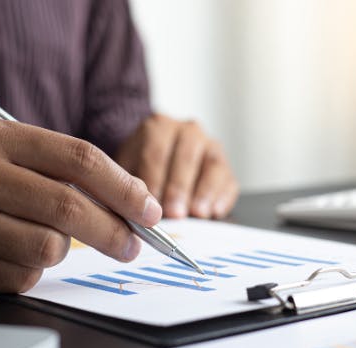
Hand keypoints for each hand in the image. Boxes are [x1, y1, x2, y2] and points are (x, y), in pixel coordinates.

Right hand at [0, 119, 160, 294]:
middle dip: (113, 232)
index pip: (79, 158)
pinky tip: (7, 254)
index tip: (150, 211)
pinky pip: (18, 278)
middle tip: (131, 245)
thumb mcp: (3, 151)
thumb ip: (61, 168)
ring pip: (45, 250)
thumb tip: (132, 203)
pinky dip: (29, 271)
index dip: (124, 188)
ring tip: (46, 241)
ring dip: (61, 253)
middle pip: (68, 208)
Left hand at [116, 114, 238, 218]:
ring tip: (197, 214)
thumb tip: (135, 205)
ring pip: (212, 165)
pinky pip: (229, 179)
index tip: (151, 203)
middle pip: (185, 157)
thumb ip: (129, 182)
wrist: (157, 161)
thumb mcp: (126, 168)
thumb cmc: (139, 167)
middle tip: (174, 213)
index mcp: (158, 126)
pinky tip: (215, 211)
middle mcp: (188, 130)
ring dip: (204, 191)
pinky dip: (223, 196)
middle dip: (179, 188)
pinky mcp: (225, 166)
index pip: (156, 152)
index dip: (154, 179)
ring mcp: (210, 146)